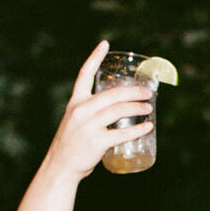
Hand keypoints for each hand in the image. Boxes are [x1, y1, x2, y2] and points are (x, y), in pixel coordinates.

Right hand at [43, 41, 154, 181]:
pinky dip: (137, 130)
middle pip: (112, 94)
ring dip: (137, 108)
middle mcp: (81, 111)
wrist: (61, 166)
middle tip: (148, 92)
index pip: (84, 74)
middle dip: (133, 91)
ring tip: (149, 108)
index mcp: (75, 102)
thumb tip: (119, 108)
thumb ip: (92, 112)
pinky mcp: (96, 142)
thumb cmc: (72, 144)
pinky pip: (121, 133)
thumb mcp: (76, 121)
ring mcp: (88, 126)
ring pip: (118, 111)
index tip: (105, 44)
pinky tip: (148, 127)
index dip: (94, 57)